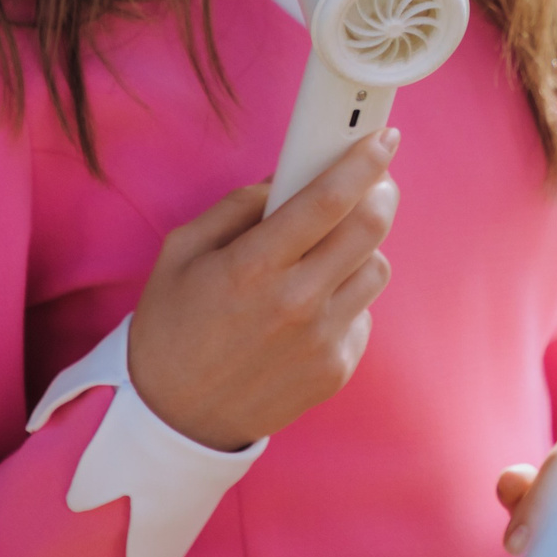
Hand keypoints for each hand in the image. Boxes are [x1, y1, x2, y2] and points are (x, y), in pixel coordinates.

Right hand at [127, 128, 400, 452]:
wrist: (174, 417)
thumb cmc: (173, 324)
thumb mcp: (183, 250)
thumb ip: (239, 206)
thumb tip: (289, 176)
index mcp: (253, 267)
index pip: (328, 200)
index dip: (363, 162)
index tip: (383, 139)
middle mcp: (295, 303)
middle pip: (369, 229)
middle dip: (379, 193)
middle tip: (374, 183)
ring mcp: (321, 341)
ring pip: (376, 268)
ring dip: (361, 248)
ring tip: (328, 252)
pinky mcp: (336, 370)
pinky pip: (362, 312)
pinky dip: (346, 297)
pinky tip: (312, 305)